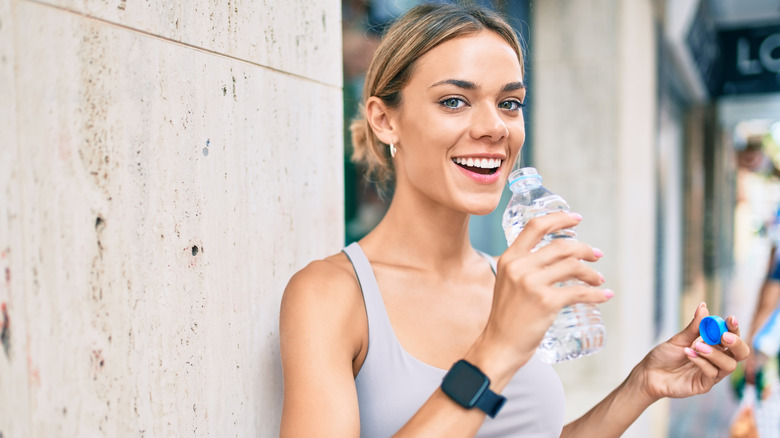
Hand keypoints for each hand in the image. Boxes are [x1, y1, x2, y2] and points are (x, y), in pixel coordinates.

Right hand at [484, 212, 612, 365]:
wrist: (499, 345)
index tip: (576, 219)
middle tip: (596, 255)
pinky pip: (579, 292)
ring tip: (598, 280)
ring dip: (592, 273)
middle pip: (561, 246)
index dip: (559, 218)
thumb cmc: (507, 317)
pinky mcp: (546, 302)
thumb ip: (524, 267)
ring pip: (573, 266)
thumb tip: (555, 257)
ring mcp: (532, 284)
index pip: (535, 226)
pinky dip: (596, 294)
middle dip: (585, 249)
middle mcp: (519, 267)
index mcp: (509, 258)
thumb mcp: (507, 282)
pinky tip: (603, 295)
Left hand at [634, 302, 749, 400]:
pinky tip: (689, 354)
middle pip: (740, 353)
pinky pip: (712, 374)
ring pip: (729, 365)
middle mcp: (717, 360)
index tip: (730, 319)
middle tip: (723, 336)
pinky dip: (702, 362)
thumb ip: (694, 326)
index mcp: (714, 346)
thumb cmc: (665, 356)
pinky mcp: (704, 385)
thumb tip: (703, 307)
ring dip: (715, 353)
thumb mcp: (679, 339)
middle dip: (736, 343)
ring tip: (697, 345)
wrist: (649, 373)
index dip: (734, 328)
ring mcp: (712, 373)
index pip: (732, 336)